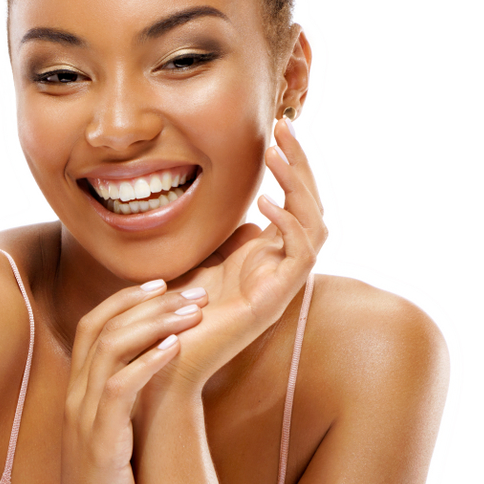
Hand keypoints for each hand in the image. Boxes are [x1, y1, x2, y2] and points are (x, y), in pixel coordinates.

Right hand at [45, 280, 208, 483]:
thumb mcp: (114, 432)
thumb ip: (124, 399)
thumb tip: (156, 367)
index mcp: (79, 392)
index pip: (92, 326)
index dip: (125, 299)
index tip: (162, 282)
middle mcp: (76, 398)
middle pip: (101, 328)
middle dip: (147, 302)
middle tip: (192, 290)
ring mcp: (84, 420)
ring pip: (109, 350)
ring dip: (153, 324)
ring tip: (193, 313)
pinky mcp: (100, 445)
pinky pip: (119, 391)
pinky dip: (147, 364)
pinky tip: (176, 349)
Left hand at [145, 118, 327, 396]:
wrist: (168, 358)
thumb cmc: (180, 311)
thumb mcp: (203, 256)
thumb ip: (224, 235)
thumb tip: (242, 211)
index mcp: (269, 254)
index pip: (295, 199)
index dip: (290, 164)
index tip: (276, 126)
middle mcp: (282, 267)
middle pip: (312, 205)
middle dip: (300, 163)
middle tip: (284, 125)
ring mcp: (282, 284)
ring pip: (315, 225)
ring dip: (299, 185)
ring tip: (277, 152)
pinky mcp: (275, 301)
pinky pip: (300, 257)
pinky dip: (290, 225)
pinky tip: (267, 203)